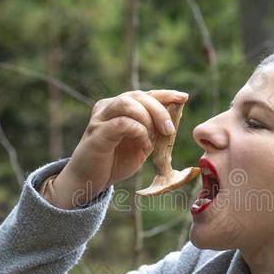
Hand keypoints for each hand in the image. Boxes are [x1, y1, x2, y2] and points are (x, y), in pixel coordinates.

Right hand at [47, 89, 188, 208]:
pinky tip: (143, 146)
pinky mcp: (97, 132)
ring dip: (148, 119)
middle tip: (170, 130)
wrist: (90, 179)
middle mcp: (108, 107)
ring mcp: (101, 118)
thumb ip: (154, 131)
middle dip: (159, 110)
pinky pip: (122, 123)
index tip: (183, 98)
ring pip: (127, 103)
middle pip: (138, 95)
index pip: (145, 94)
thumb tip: (175, 118)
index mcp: (119, 107)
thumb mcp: (142, 144)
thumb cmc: (115, 161)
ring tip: (154, 138)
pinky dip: (138, 132)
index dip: (165, 94)